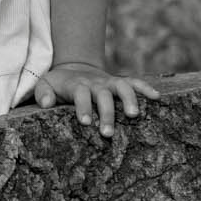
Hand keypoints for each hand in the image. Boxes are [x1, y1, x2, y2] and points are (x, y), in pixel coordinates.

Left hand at [34, 61, 157, 138]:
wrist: (75, 68)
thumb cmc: (59, 83)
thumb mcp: (45, 84)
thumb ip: (43, 93)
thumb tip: (45, 103)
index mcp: (77, 85)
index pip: (81, 94)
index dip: (83, 107)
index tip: (85, 122)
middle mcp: (96, 83)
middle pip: (103, 95)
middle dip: (106, 113)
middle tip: (107, 133)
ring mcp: (110, 82)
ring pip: (122, 87)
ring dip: (129, 99)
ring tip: (134, 115)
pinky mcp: (120, 83)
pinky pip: (135, 82)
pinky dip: (146, 88)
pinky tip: (157, 97)